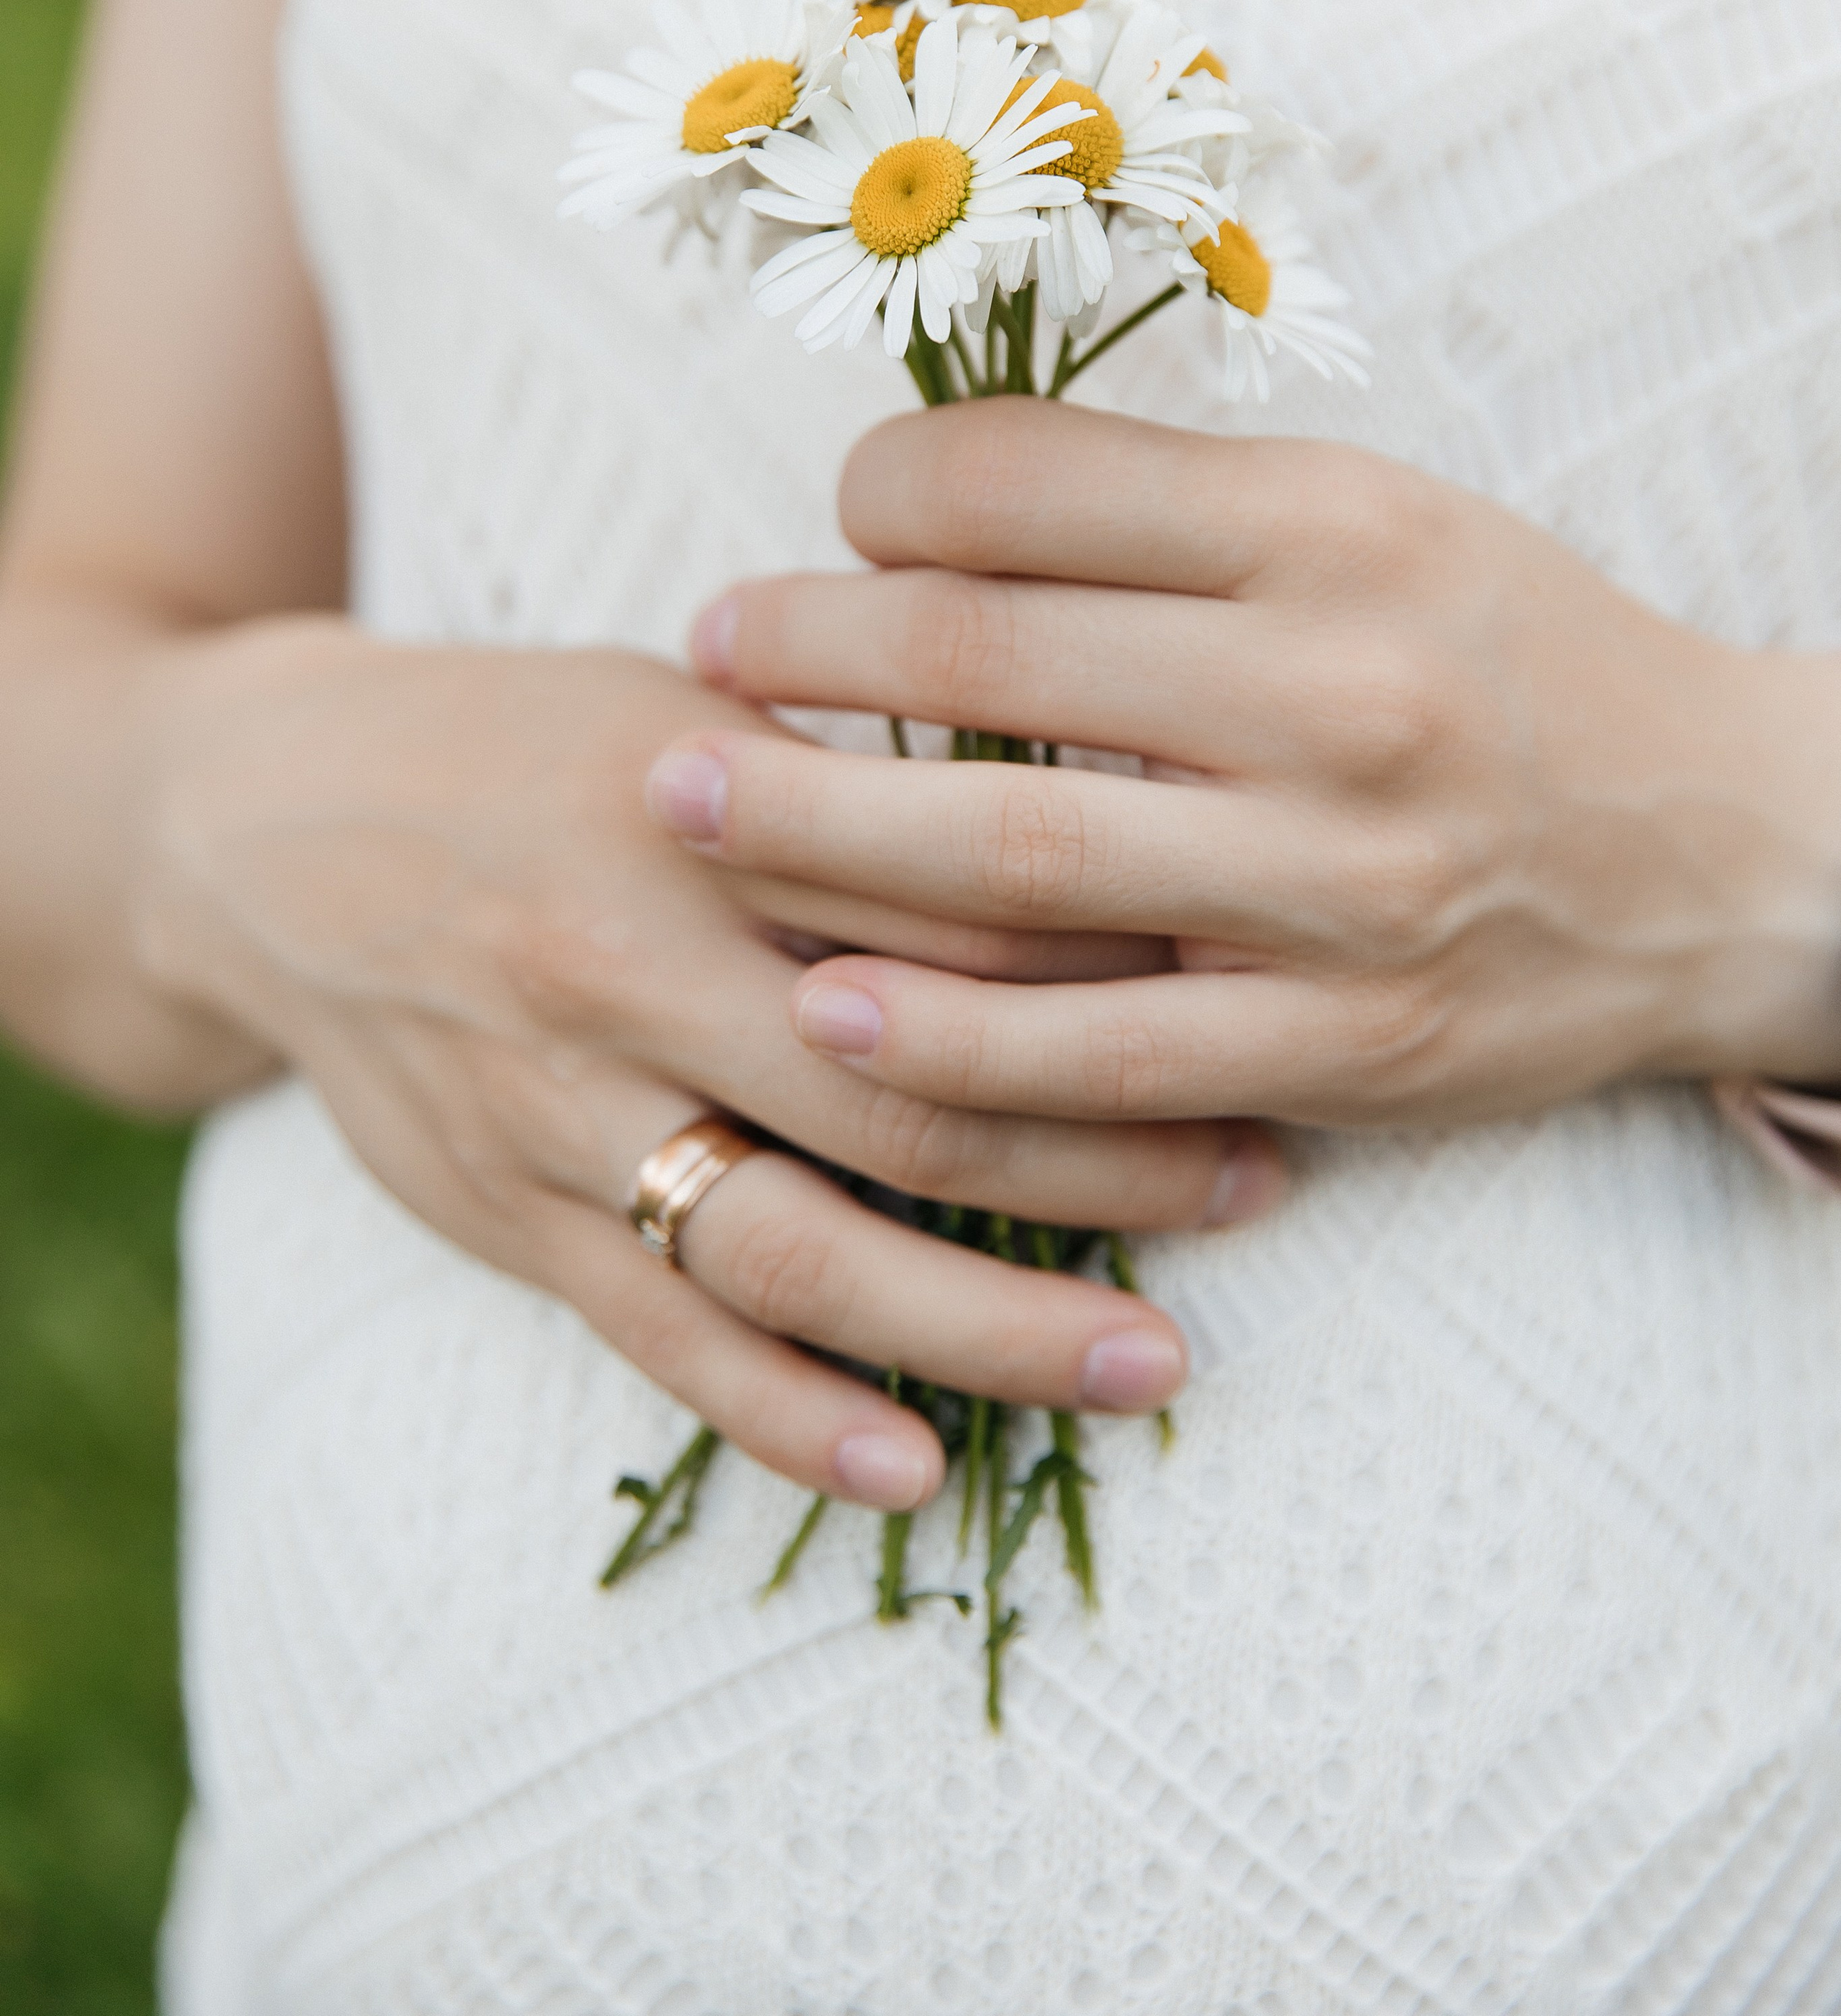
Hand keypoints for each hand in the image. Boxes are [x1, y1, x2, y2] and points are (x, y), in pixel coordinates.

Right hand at [133, 618, 1286, 1507]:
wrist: (264, 827)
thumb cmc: (520, 746)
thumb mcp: (685, 704)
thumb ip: (856, 766)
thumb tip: (1094, 812)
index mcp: (703, 810)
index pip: (954, 905)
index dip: (1122, 960)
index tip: (1258, 987)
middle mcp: (637, 967)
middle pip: (912, 1090)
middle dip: (1110, 1155)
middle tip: (1263, 1185)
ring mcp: (567, 1107)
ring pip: (802, 1246)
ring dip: (991, 1322)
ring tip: (1153, 1361)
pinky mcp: (510, 1212)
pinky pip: (663, 1338)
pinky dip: (789, 1413)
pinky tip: (915, 1464)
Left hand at [654, 401, 1840, 1134]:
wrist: (1725, 850)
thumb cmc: (1509, 662)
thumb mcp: (1376, 520)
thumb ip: (1167, 511)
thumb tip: (917, 499)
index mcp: (1335, 530)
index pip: (1040, 481)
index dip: (884, 490)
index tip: (827, 518)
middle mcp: (1337, 693)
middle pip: (996, 660)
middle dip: (805, 653)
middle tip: (694, 657)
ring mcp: (1342, 882)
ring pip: (1022, 859)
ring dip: (820, 834)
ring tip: (687, 809)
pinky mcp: (1349, 1043)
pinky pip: (1106, 1056)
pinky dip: (949, 1038)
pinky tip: (822, 1008)